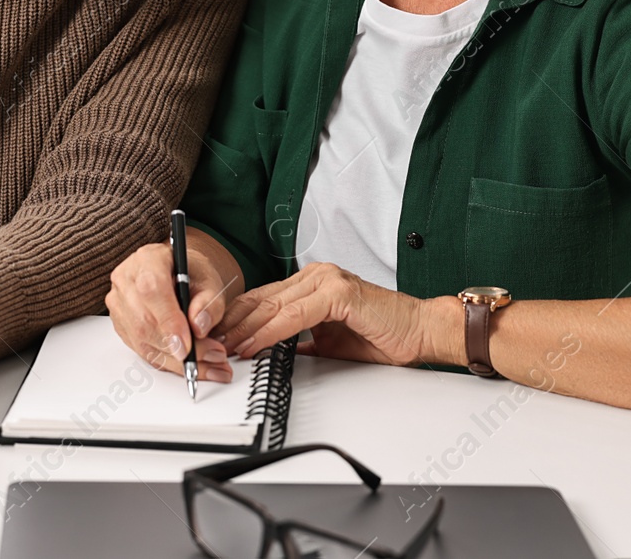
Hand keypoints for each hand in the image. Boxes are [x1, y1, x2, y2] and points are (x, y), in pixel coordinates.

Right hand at [106, 235, 236, 382]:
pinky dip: (170, 363)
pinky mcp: (121, 325)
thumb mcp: (210, 281)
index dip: (168, 320)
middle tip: (212, 358)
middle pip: (144, 320)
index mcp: (148, 259)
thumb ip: (209, 303)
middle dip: (178, 348)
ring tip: (210, 366)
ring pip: (142, 340)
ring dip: (177, 361)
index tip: (187, 345)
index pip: (151, 289)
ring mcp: (119, 303)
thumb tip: (199, 327)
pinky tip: (193, 366)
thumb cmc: (193, 275)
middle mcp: (126, 280)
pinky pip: (143, 350)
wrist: (179, 276)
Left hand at [221, 262, 444, 366]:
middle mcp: (316, 275)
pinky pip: (295, 315)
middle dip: (231, 323)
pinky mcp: (338, 292)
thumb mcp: (329, 342)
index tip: (216, 338)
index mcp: (312, 284)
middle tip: (209, 343)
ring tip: (223, 346)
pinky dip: (270, 331)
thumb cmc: (382, 336)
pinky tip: (254, 344)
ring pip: (273, 305)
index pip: (263, 299)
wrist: (421, 331)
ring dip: (244, 329)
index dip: (236, 319)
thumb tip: (271, 353)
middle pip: (261, 299)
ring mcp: (327, 280)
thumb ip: (300, 341)